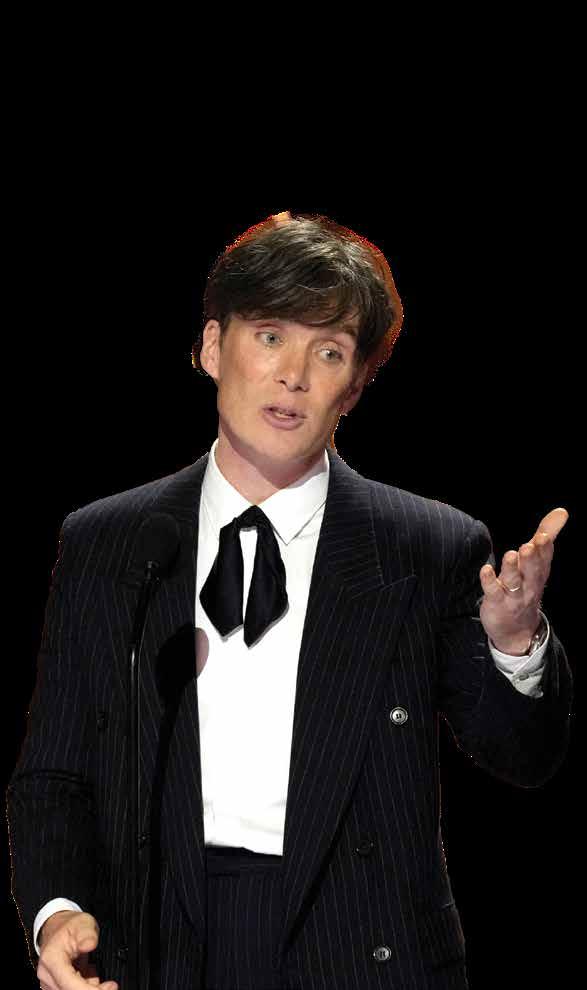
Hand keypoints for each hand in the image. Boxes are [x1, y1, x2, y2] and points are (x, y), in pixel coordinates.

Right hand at [36, 910, 117, 989]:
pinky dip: (85, 986)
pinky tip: (89, 974)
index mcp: (52, 960)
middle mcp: (47, 975)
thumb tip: (89, 944)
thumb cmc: (69, 927)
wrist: (57, 929)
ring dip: (90, 987)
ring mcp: (49, 983)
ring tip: (94, 970)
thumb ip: (87, 934)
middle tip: (111, 985)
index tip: (110, 987)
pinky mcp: (54, 986)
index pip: (70, 985)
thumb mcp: (83, 923)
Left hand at [478, 507, 568, 653]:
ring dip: (512, 568)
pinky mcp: (496, 603)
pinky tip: (485, 570)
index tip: (544, 535)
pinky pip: (493, 592)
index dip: (545, 548)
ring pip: (514, 581)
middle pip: (532, 571)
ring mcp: (513, 596)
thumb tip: (561, 511)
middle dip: (532, 558)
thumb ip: (547, 535)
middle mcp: (529, 584)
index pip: (545, 559)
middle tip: (530, 545)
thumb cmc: (527, 587)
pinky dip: (489, 582)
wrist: (517, 630)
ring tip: (511, 554)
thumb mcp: (538, 562)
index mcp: (539, 572)